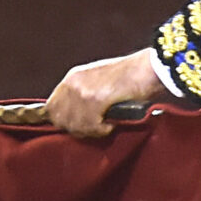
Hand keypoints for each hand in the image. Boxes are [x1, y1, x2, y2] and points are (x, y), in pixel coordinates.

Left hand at [44, 49, 163, 138]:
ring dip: (90, 131)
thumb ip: (83, 97)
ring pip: (74, 125)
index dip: (63, 122)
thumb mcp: (99, 82)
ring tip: (105, 126)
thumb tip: (73, 119)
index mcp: (72, 77)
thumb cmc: (130, 77)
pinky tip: (111, 124)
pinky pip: (90, 126)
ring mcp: (82, 91)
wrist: (149, 68)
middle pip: (59, 119)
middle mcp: (73, 82)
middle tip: (94, 129)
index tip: (78, 127)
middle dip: (75, 129)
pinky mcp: (95, 99)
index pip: (51, 107)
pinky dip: (101, 130)